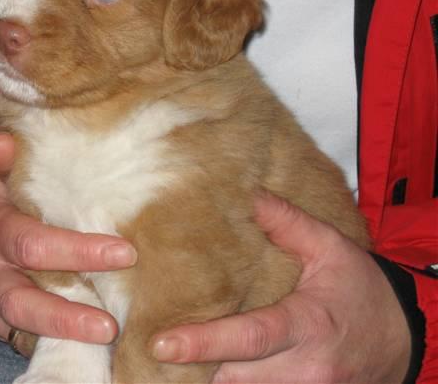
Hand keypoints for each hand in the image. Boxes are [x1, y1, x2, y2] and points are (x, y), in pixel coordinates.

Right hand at [0, 132, 137, 343]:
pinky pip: (21, 338)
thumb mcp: (5, 178)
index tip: (125, 253)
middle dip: (67, 312)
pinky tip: (89, 349)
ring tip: (106, 337)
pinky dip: (55, 344)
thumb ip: (8, 164)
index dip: (76, 250)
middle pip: (23, 296)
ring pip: (21, 325)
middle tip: (112, 323)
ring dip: (63, 334)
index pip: (31, 243)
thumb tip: (4, 139)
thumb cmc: (10, 201)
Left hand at [151, 194, 411, 382]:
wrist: (403, 338)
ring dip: (208, 376)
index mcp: (309, 324)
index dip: (205, 342)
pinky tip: (208, 365)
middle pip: (235, 375)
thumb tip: (249, 195)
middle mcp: (305, 368)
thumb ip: (288, 223)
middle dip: (195, 364)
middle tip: (155, 342)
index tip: (162, 343)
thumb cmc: (362, 290)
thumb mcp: (331, 248)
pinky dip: (232, 381)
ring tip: (175, 354)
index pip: (250, 338)